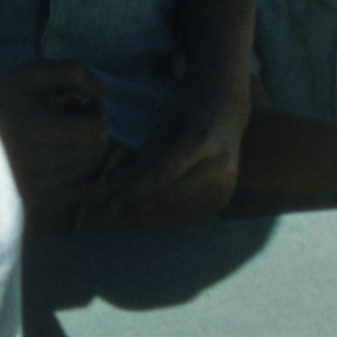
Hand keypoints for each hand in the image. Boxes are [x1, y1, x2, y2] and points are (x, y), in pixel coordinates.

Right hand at [0, 60, 112, 216]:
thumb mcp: (31, 72)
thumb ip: (74, 71)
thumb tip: (108, 90)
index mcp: (36, 130)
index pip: (95, 131)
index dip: (98, 112)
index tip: (83, 101)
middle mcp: (36, 164)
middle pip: (94, 153)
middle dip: (92, 130)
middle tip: (72, 114)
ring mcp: (32, 186)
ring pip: (87, 172)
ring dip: (83, 150)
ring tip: (59, 132)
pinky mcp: (29, 199)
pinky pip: (76, 192)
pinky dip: (79, 173)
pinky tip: (61, 154)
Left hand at [88, 112, 242, 229]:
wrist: (224, 118)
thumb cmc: (186, 120)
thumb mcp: (162, 130)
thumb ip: (142, 160)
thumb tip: (113, 187)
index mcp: (203, 140)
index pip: (164, 173)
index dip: (135, 191)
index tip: (110, 203)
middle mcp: (220, 165)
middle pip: (172, 197)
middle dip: (137, 208)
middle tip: (109, 215)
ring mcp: (226, 184)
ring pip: (179, 212)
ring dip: (147, 217)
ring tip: (121, 217)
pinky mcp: (224, 198)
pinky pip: (189, 216)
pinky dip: (164, 218)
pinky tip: (143, 216)